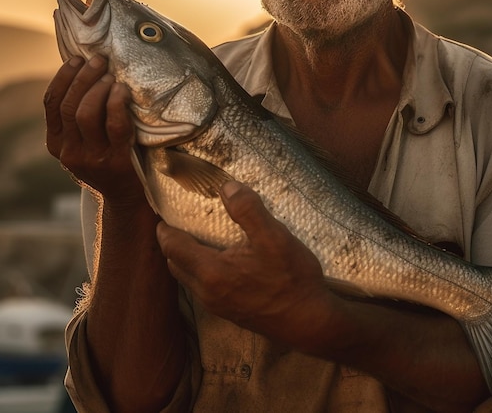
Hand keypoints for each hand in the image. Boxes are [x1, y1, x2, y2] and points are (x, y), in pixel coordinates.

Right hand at [44, 55, 143, 202]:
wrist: (127, 197)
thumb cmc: (109, 159)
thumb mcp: (85, 142)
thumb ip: (80, 117)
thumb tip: (87, 73)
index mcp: (56, 144)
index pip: (51, 104)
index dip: (63, 78)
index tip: (76, 59)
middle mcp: (70, 152)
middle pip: (69, 106)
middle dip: (83, 78)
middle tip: (99, 60)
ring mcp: (92, 158)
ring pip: (86, 114)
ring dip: (98, 89)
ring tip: (111, 76)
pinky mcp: (117, 161)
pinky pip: (115, 127)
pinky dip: (116, 104)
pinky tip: (122, 91)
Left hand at [156, 181, 338, 351]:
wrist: (310, 322)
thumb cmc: (292, 279)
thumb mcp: (273, 237)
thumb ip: (248, 210)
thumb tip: (226, 187)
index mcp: (211, 272)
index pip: (173, 248)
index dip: (164, 230)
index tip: (162, 215)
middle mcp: (208, 292)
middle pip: (176, 265)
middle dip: (172, 244)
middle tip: (178, 224)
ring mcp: (219, 306)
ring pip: (189, 279)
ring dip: (187, 259)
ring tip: (198, 239)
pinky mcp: (232, 313)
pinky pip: (204, 288)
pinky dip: (201, 271)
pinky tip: (223, 262)